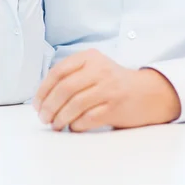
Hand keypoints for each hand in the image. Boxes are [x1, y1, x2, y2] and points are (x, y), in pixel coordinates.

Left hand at [33, 49, 180, 131]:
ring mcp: (108, 88)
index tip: (37, 103)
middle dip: (49, 106)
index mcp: (90, 57)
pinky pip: (87, 118)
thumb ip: (73, 75)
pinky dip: (75, 125)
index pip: (59, 71)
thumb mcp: (95, 68)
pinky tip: (73, 126)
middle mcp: (100, 69)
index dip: (43, 89)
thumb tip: (43, 96)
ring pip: (74, 104)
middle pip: (65, 88)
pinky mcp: (115, 107)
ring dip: (60, 118)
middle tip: (43, 117)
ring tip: (56, 124)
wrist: (148, 92)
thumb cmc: (114, 82)